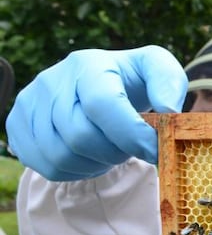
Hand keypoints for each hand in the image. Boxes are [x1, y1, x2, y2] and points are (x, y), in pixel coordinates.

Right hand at [5, 46, 186, 180]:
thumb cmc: (134, 80)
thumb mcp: (158, 70)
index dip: (131, 135)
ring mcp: (30, 103)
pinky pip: (47, 166)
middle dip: (116, 152)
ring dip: (97, 163)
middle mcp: (52, 80)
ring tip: (113, 149)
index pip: (103, 105)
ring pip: (62, 156)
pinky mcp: (19, 126)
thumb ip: (169, 83)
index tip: (155, 150)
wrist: (100, 83)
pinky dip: (76, 171)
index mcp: (88, 64)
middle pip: (81, 136)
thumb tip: (167, 110)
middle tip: (132, 147)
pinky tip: (92, 156)